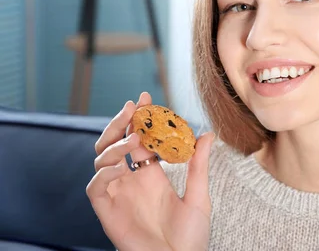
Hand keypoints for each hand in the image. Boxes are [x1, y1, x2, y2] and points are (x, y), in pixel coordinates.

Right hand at [86, 92, 213, 250]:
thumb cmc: (190, 237)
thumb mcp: (198, 196)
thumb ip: (199, 165)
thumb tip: (207, 134)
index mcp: (152, 175)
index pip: (140, 139)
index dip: (140, 118)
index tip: (145, 97)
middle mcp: (132, 181)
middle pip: (116, 143)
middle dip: (121, 122)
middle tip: (133, 107)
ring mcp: (118, 194)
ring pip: (102, 159)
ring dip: (115, 144)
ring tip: (134, 139)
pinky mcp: (107, 211)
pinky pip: (96, 186)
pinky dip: (105, 173)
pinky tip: (122, 167)